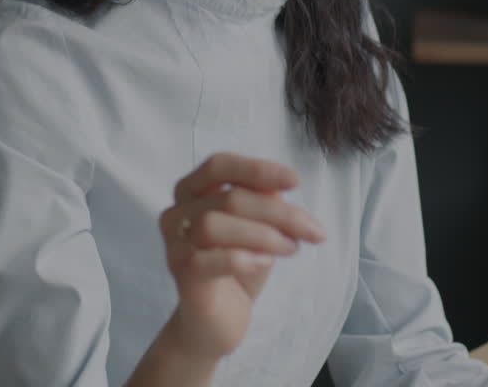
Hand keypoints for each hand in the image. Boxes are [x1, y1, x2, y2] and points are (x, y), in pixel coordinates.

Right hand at [158, 153, 325, 359]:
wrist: (219, 322)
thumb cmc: (239, 268)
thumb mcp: (259, 229)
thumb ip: (264, 203)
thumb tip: (279, 188)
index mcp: (192, 191)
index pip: (220, 165)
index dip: (257, 169)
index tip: (295, 181)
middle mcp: (176, 213)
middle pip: (229, 198)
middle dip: (279, 213)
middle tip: (313, 231)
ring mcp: (174, 244)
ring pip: (213, 225)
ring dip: (262, 235)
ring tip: (290, 249)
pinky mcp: (179, 274)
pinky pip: (206, 260)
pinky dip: (242, 258)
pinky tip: (264, 263)